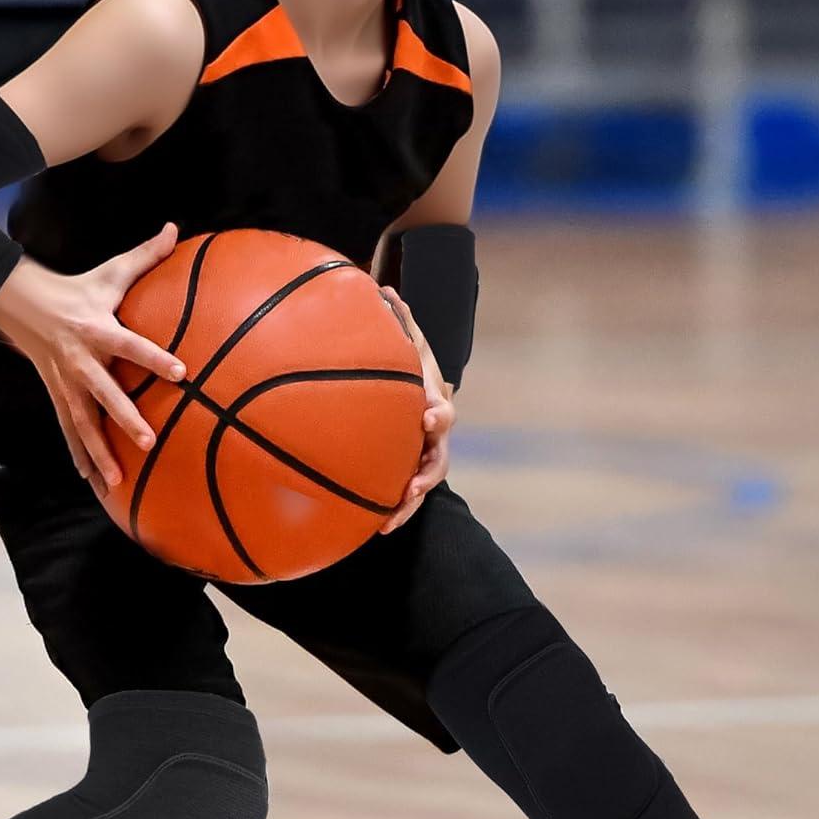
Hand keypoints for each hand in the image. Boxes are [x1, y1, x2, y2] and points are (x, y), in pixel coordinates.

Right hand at [0, 221, 186, 497]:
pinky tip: (93, 483)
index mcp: (97, 329)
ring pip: (81, 422)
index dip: (155, 358)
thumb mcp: (110, 271)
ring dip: (98, 452)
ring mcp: (65, 382)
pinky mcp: (56, 395)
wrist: (21, 303)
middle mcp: (80, 360)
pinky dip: (80, 457)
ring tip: (116, 481)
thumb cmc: (77, 288)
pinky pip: (68, 431)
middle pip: (103, 394)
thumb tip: (174, 228)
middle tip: (148, 441)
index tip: (181, 372)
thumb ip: (146, 255)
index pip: (132, 345)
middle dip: (124, 419)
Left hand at [377, 284, 454, 533]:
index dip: (437, 413)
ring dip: (411, 502)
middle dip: (428, 470)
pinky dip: (397, 513)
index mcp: (433, 399)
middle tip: (415, 485)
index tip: (428, 416)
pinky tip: (378, 531)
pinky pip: (407, 498)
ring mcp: (426, 455)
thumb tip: (383, 288)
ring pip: (426, 482)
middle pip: (439, 454)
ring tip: (391, 520)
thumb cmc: (409, 368)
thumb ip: (398, 322)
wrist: (420, 397)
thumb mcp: (406, 346)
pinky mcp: (412, 473)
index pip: (440, 407)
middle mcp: (435, 432)